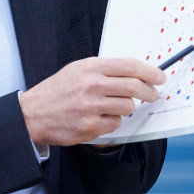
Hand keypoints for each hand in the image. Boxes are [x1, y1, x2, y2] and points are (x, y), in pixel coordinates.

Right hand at [19, 57, 165, 146]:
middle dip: (149, 92)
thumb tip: (135, 72)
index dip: (150, 71)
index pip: (130, 66)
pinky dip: (113, 121)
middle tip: (152, 95)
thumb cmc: (57, 90)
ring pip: (127, 107)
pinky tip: (100, 117)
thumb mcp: (77, 70)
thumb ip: (104, 70)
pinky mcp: (90, 127)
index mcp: (90, 67)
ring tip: (113, 106)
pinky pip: (116, 123)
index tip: (159, 77)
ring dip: (126, 108)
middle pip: (134, 87)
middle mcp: (92, 85)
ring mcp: (91, 107)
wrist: (33, 114)